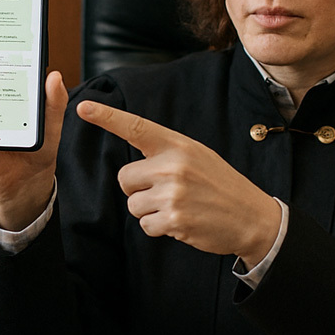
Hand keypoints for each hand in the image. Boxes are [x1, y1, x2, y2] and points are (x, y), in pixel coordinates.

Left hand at [76, 101, 280, 264]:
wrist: (252, 217)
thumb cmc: (219, 185)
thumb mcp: (196, 156)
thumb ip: (165, 153)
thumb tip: (134, 164)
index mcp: (177, 145)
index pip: (136, 127)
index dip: (107, 117)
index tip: (82, 107)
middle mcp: (173, 165)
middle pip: (124, 179)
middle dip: (137, 189)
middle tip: (166, 191)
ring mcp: (173, 193)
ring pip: (133, 204)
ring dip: (150, 210)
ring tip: (178, 206)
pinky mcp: (174, 220)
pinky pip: (145, 225)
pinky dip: (159, 228)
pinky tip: (181, 222)